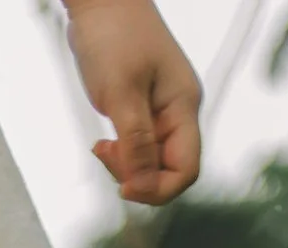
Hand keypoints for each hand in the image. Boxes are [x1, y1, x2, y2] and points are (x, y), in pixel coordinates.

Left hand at [66, 0, 201, 206]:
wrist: (102, 0)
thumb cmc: (113, 37)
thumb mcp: (121, 93)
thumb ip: (135, 142)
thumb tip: (142, 185)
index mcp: (183, 107)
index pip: (186, 170)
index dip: (157, 188)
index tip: (124, 188)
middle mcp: (178, 112)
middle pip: (168, 170)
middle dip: (137, 177)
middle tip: (105, 153)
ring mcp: (162, 110)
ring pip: (151, 161)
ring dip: (125, 166)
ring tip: (101, 146)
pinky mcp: (143, 107)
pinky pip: (139, 147)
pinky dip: (121, 153)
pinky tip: (103, 143)